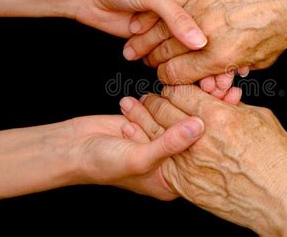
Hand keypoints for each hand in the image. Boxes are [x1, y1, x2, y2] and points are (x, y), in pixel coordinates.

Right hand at [68, 112, 203, 199]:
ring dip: (158, 110)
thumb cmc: (102, 165)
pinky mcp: (146, 125)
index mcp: (170, 181)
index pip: (196, 160)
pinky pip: (157, 111)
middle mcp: (166, 162)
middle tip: (182, 105)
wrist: (71, 148)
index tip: (215, 120)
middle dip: (182, 119)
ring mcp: (156, 142)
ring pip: (172, 120)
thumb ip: (170, 143)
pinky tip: (129, 107)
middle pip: (187, 137)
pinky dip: (146, 106)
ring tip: (145, 111)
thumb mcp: (140, 157)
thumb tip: (198, 127)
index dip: (204, 140)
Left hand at [74, 0, 206, 49]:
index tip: (220, 50)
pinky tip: (144, 54)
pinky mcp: (150, 40)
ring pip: (177, 49)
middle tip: (191, 62)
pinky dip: (153, 58)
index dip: (215, 32)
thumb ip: (178, 18)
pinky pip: (159, 56)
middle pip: (195, 36)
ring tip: (146, 41)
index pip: (210, 15)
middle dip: (191, 50)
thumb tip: (200, 41)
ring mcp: (164, 26)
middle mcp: (179, 9)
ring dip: (165, 54)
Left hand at [119, 85, 286, 233]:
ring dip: (141, 118)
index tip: (170, 87)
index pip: (181, 92)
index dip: (173, 86)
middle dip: (153, 100)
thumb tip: (219, 100)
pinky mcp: (186, 184)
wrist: (282, 201)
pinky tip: (132, 133)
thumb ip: (233, 107)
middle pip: (163, 109)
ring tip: (132, 108)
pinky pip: (159, 160)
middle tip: (148, 96)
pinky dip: (145, 144)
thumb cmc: (278, 160)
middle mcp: (199, 138)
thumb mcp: (261, 120)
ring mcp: (190, 163)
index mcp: (219, 116)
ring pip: (154, 133)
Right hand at [124, 0, 286, 83]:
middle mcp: (206, 32)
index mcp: (221, 57)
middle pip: (164, 52)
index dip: (167, 78)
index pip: (177, 75)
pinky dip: (160, 10)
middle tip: (148, 60)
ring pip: (161, 25)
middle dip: (154, 59)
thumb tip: (218, 72)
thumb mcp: (263, 56)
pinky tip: (152, 15)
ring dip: (147, 36)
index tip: (165, 75)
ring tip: (137, 41)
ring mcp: (201, 4)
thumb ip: (234, 67)